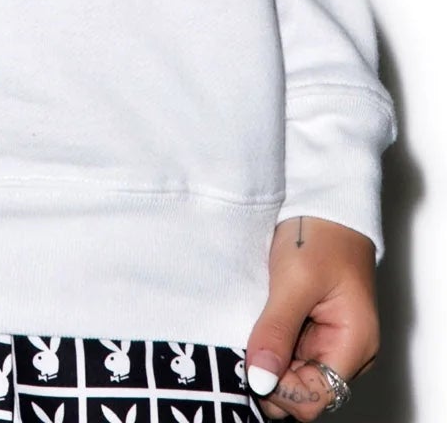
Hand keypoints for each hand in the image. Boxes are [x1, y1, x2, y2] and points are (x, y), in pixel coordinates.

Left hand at [245, 216, 380, 416]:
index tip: (251, 358)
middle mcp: (348, 353)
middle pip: (303, 391)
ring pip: (293, 374)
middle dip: (271, 373)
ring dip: (269, 357)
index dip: (278, 387)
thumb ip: (277, 331)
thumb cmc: (319, 234)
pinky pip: (290, 354)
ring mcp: (332, 343)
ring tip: (255, 322)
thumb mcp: (294, 280)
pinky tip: (260, 321)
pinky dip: (272, 344)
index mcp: (355, 345)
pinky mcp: (317, 331)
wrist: (326, 203)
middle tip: (248, 338)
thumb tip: (260, 379)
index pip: (314, 399)